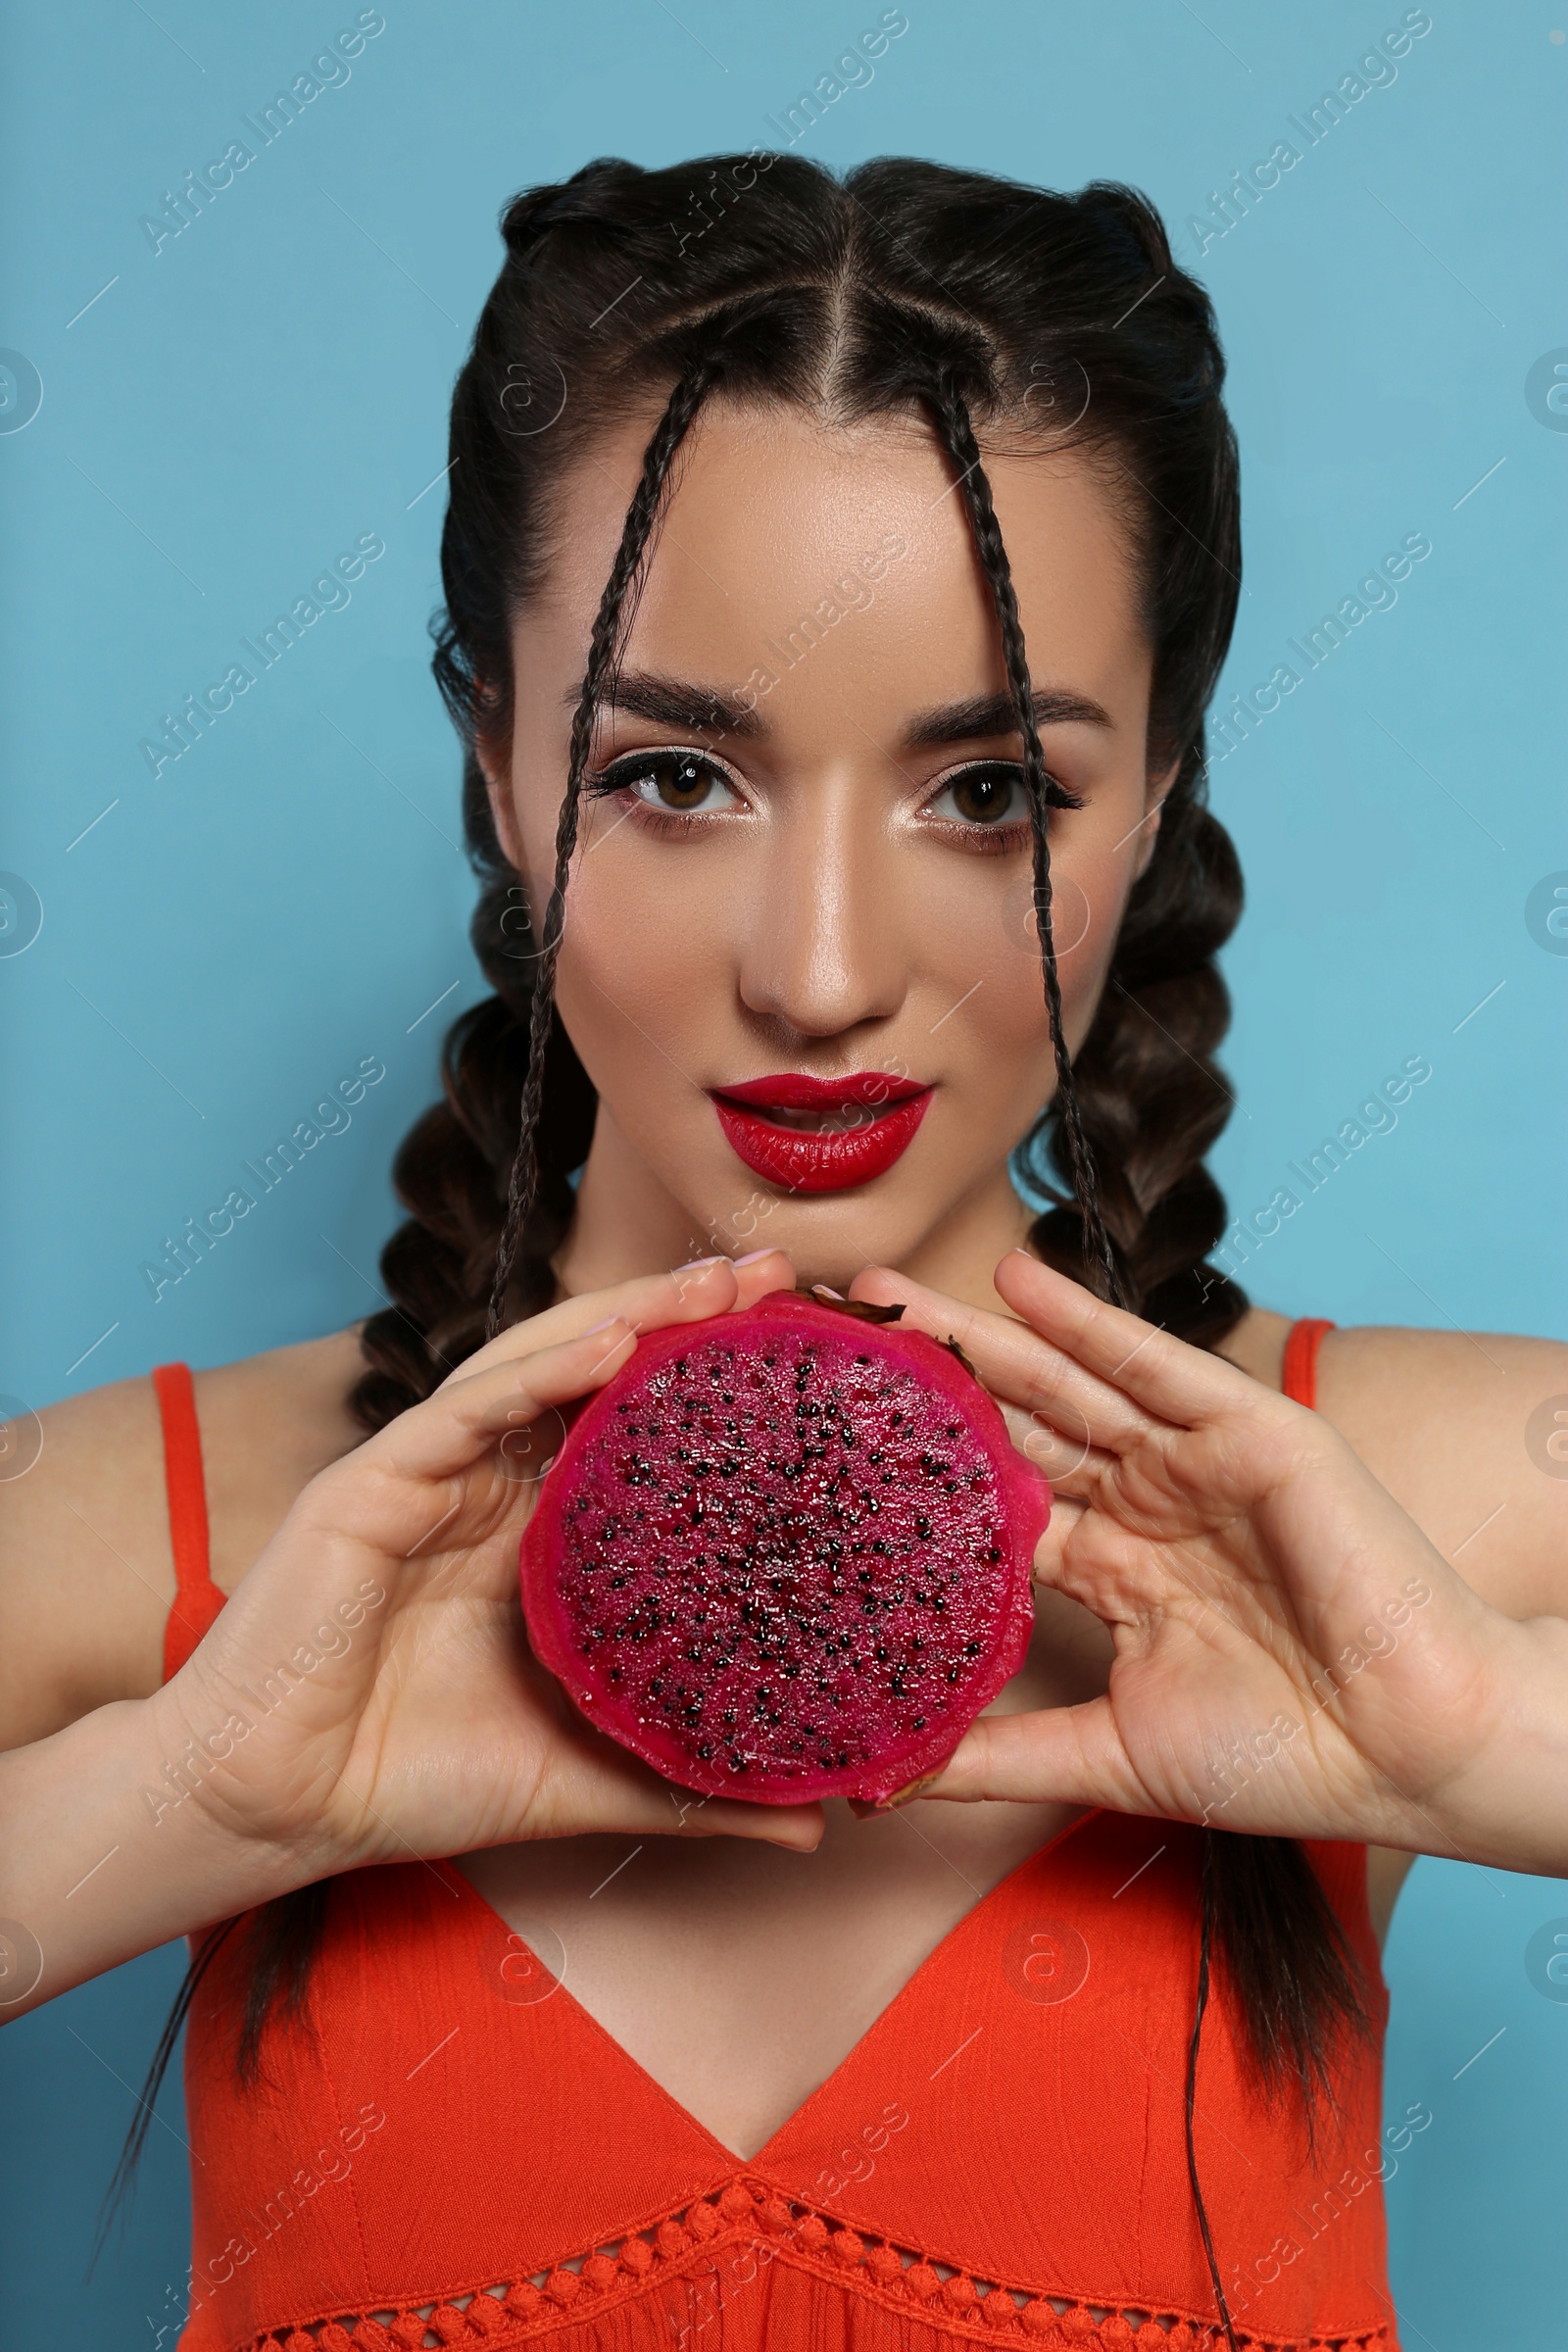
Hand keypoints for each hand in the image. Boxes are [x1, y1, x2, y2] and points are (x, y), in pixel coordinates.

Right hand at [154, 1252, 823, 1883]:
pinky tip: (609, 1342)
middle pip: (597, 1373)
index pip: (635, 1430)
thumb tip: (818, 1819)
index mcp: (538, 1535)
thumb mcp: (586, 1779)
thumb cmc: (414, 1783)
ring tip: (713, 1284)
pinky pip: (465, 1409)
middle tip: (778, 1275)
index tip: (809, 1349)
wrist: (282, 1812)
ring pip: (536, 1366)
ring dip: (625, 1314)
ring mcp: (432, 1474)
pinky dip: (537, 1371)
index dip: (713, 1383)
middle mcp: (491, 1486)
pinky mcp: (373, 1481)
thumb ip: (692, 1787)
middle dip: (684, 1315)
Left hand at [848, 1252, 1567, 1870]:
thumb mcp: (1105, 1755)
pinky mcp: (1247, 1431)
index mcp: (1113, 1570)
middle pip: (1011, 1430)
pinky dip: (1086, 1320)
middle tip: (828, 1340)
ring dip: (978, 1337)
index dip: (912, 1476)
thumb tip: (881, 1781)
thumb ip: (996, 1757)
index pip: (993, 1505)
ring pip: (1065, 1385)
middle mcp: (1143, 1505)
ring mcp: (1192, 1463)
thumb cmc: (1283, 1760)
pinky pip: (1152, 1365)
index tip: (820, 1447)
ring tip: (885, 1294)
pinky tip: (1015, 1281)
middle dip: (923, 1386)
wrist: (1408, 1752)